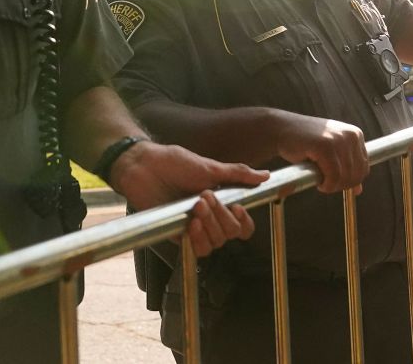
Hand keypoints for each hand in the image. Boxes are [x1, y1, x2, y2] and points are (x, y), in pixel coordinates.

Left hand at [109, 142, 267, 256]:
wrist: (146, 166)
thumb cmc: (175, 163)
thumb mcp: (210, 166)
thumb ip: (238, 174)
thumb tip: (266, 176)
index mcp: (221, 202)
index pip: (243, 225)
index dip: (245, 222)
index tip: (238, 208)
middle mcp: (210, 218)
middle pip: (231, 234)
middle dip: (222, 216)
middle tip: (205, 196)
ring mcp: (195, 227)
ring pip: (216, 243)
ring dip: (210, 225)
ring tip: (196, 205)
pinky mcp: (178, 234)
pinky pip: (197, 249)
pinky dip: (198, 239)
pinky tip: (191, 224)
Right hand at [274, 114, 369, 194]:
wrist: (282, 129)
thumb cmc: (306, 142)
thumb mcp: (331, 152)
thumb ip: (346, 168)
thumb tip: (359, 190)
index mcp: (355, 135)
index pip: (364, 168)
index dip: (350, 182)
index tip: (334, 183)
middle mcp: (350, 135)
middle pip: (356, 175)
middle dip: (341, 185)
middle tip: (326, 184)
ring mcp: (337, 139)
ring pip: (345, 177)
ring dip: (332, 186)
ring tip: (320, 181)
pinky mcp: (324, 146)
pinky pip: (333, 176)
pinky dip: (326, 185)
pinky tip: (317, 181)